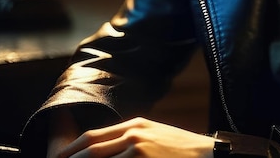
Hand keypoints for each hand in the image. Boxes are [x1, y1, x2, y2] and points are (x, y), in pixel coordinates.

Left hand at [53, 117, 214, 157]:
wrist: (207, 154)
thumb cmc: (181, 151)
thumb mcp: (156, 137)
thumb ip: (131, 141)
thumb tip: (108, 150)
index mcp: (135, 125)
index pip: (93, 136)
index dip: (72, 149)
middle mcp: (133, 133)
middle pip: (90, 147)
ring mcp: (136, 147)